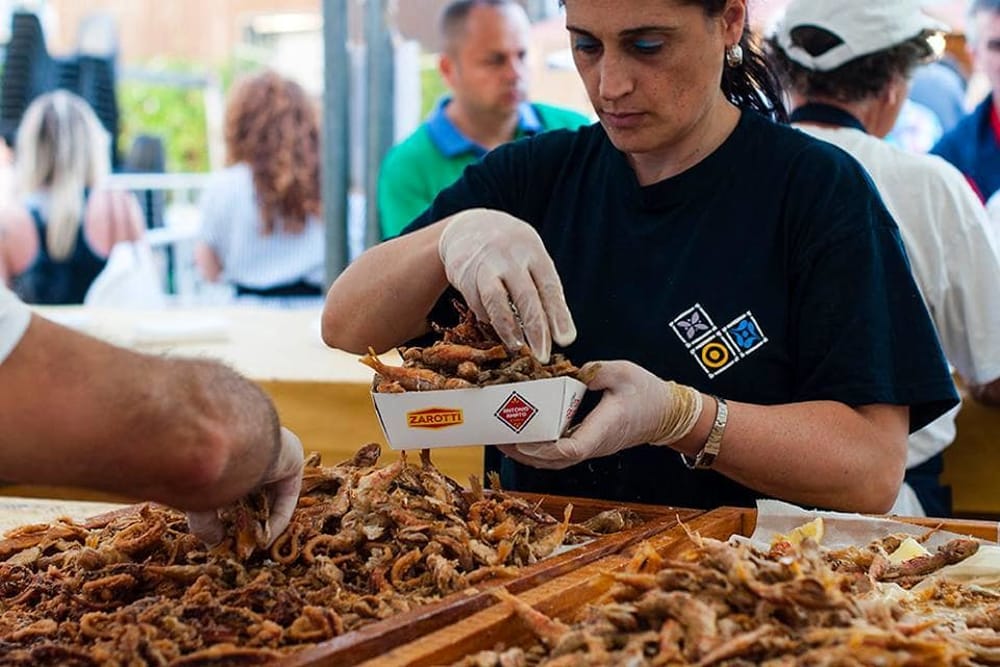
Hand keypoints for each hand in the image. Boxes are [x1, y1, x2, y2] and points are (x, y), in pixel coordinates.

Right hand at [187, 427, 304, 545]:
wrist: (227, 439)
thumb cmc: (205, 465)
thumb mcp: (198, 498)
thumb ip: (204, 522)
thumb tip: (212, 544)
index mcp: (222, 453)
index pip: (227, 487)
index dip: (225, 515)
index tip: (221, 539)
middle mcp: (247, 450)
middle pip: (250, 494)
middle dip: (245, 522)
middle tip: (239, 547)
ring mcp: (270, 453)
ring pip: (268, 497)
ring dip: (261, 523)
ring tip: (252, 547)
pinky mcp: (291, 459)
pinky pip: (286, 496)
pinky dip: (278, 518)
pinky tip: (265, 538)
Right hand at [438, 209, 575, 362]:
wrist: (468, 226)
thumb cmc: (510, 250)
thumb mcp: (530, 258)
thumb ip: (543, 289)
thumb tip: (560, 333)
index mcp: (533, 252)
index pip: (549, 287)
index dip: (558, 315)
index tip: (565, 339)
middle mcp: (509, 256)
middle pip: (525, 296)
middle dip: (536, 330)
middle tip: (543, 355)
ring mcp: (484, 264)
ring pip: (496, 300)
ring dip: (507, 328)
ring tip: (517, 346)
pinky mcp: (463, 273)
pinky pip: (476, 302)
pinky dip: (487, 317)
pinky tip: (495, 324)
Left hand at [499, 361, 702, 468]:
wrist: (666, 414)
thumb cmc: (647, 392)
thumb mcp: (622, 372)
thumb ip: (594, 370)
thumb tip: (565, 371)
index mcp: (602, 429)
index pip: (570, 449)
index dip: (543, 447)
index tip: (522, 437)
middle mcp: (593, 445)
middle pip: (552, 460)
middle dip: (522, 452)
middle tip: (497, 436)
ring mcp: (589, 448)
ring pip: (552, 462)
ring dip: (525, 454)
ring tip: (501, 439)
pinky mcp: (586, 445)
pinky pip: (557, 455)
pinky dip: (536, 450)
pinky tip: (520, 438)